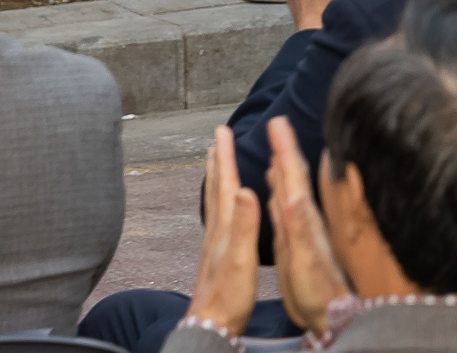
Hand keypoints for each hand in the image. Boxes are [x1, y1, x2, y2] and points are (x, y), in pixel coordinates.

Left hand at [187, 126, 261, 334]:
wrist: (211, 325)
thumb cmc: (229, 296)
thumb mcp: (241, 259)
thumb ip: (244, 224)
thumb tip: (243, 188)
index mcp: (225, 227)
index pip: (225, 183)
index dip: (225, 156)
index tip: (224, 130)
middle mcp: (217, 231)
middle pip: (216, 188)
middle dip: (218, 160)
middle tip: (217, 137)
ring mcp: (215, 243)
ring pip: (216, 201)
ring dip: (217, 178)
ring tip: (216, 162)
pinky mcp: (218, 254)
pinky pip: (219, 216)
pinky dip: (221, 201)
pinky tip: (225, 205)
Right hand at [265, 116, 346, 334]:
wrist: (332, 315)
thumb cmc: (318, 291)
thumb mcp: (304, 260)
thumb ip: (298, 228)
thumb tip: (291, 196)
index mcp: (304, 218)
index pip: (294, 175)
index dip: (286, 148)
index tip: (278, 121)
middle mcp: (305, 219)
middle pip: (293, 177)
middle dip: (284, 149)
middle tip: (277, 123)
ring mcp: (302, 230)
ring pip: (290, 192)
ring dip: (283, 170)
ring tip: (276, 152)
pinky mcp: (299, 243)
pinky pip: (288, 212)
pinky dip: (281, 197)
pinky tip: (279, 194)